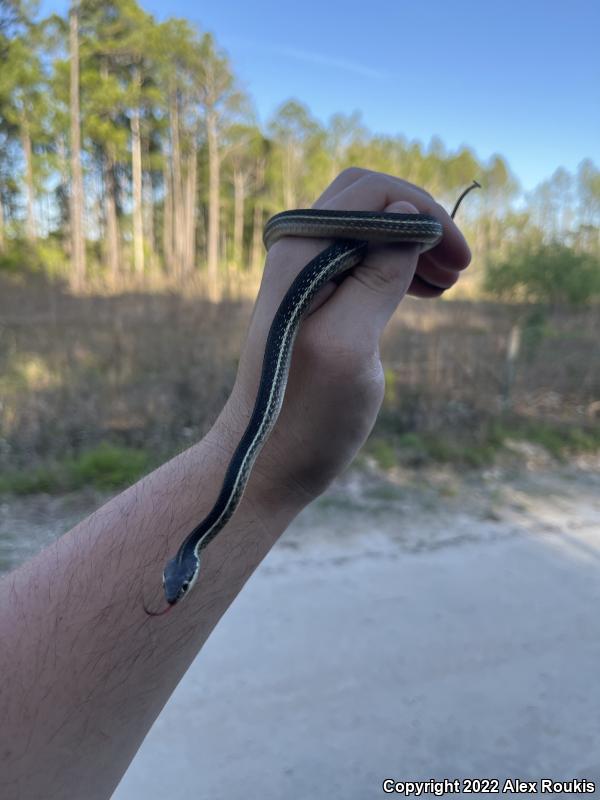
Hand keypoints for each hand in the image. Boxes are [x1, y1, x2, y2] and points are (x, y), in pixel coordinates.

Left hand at [223, 168, 471, 509]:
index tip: (461, 261)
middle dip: (421, 223)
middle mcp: (296, 254)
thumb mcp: (350, 346)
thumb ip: (376, 277)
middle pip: (370, 201)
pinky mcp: (313, 300)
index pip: (371, 192)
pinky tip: (423, 291)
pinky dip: (396, 267)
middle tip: (460, 270)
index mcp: (301, 255)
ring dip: (413, 245)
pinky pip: (361, 259)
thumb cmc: (306, 416)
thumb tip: (406, 217)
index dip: (425, 213)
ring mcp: (302, 276)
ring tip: (447, 284)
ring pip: (368, 229)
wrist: (265, 461)